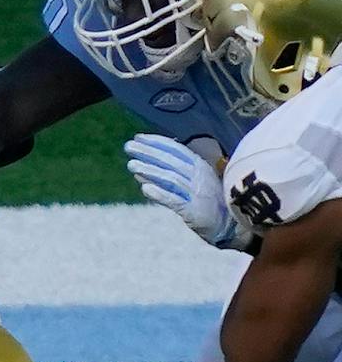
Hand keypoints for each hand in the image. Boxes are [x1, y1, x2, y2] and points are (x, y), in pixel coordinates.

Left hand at [125, 133, 247, 248]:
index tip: (138, 137)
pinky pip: (175, 200)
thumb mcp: (195, 183)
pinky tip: (144, 188)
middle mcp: (199, 176)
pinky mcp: (194, 210)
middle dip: (149, 152)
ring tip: (132, 165)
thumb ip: (171, 177)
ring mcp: (197, 193)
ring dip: (150, 171)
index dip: (158, 142)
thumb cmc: (210, 202)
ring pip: (171, 178)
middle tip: (129, 146)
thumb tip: (142, 171)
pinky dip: (160, 194)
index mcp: (200, 167)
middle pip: (171, 161)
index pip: (177, 150)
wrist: (231, 225)